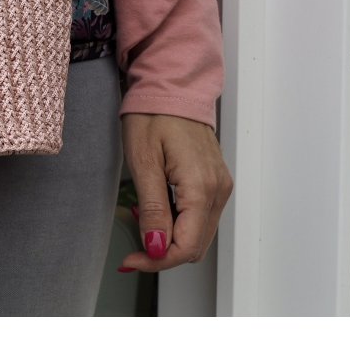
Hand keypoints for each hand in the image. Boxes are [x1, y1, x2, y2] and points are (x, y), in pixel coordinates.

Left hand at [119, 113, 232, 271]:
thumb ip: (152, 209)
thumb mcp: (143, 162)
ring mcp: (220, 186)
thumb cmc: (153, 116)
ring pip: (198, 235)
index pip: (185, 246)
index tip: (130, 261)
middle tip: (130, 253)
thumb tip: (157, 248)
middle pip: (195, 246)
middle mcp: (218, 191)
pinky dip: (178, 226)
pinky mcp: (215, 182)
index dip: (156, 261)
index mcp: (201, 188)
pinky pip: (200, 218)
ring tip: (140, 229)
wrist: (171, 88)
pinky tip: (155, 214)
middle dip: (162, 255)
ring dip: (170, 242)